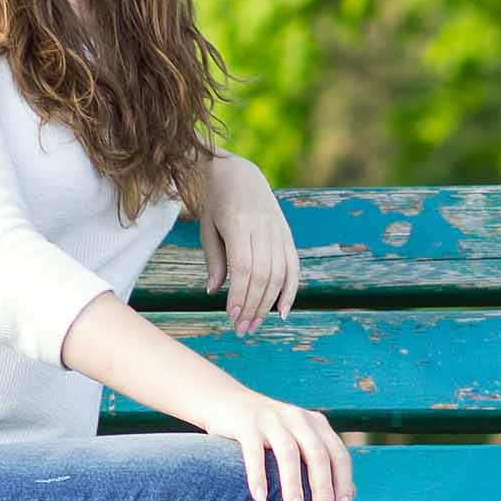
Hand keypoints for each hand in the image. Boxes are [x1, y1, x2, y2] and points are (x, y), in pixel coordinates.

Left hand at [196, 155, 296, 337]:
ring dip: (268, 304)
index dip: (240, 295)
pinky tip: (282, 312)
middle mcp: (263, 228)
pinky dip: (290, 291)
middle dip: (253, 306)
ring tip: (255, 324)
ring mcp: (279, 232)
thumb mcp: (207, 227)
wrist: (239, 172)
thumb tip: (215, 291)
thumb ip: (214, 259)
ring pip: (279, 275)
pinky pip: (293, 267)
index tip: (231, 316)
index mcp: (239, 223)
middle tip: (241, 328)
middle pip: (263, 275)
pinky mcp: (287, 236)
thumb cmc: (216, 202)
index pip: (244, 268)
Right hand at [198, 391, 354, 500]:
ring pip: (289, 453)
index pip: (338, 454)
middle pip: (317, 454)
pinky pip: (254, 452)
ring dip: (294, 485)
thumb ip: (319, 461)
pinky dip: (258, 476)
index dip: (344, 482)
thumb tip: (347, 498)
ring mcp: (271, 419)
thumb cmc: (267, 434)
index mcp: (315, 424)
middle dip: (323, 488)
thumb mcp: (297, 440)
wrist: (224, 401)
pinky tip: (260, 499)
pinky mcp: (246, 423)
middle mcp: (297, 418)